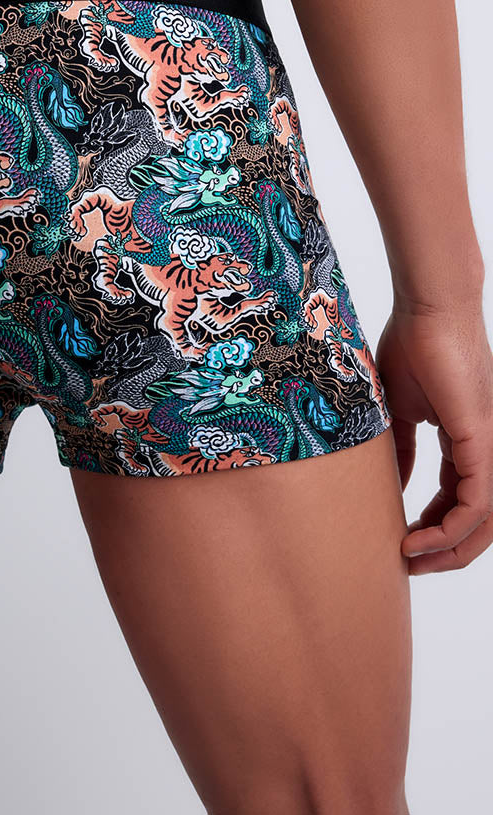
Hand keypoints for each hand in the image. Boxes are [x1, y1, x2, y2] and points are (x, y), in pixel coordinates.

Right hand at [375, 303, 492, 573]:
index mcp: (466, 442)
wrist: (427, 311)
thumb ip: (400, 449)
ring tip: (411, 559)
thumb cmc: (412, 345)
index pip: (459, 500)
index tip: (399, 540)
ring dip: (449, 550)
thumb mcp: (397, 409)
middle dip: (445, 551)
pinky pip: (477, 504)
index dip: (432, 527)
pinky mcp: (485, 442)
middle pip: (480, 522)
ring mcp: (491, 448)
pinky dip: (449, 530)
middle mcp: (487, 450)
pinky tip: (418, 539)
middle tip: (408, 565)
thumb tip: (393, 485)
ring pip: (485, 522)